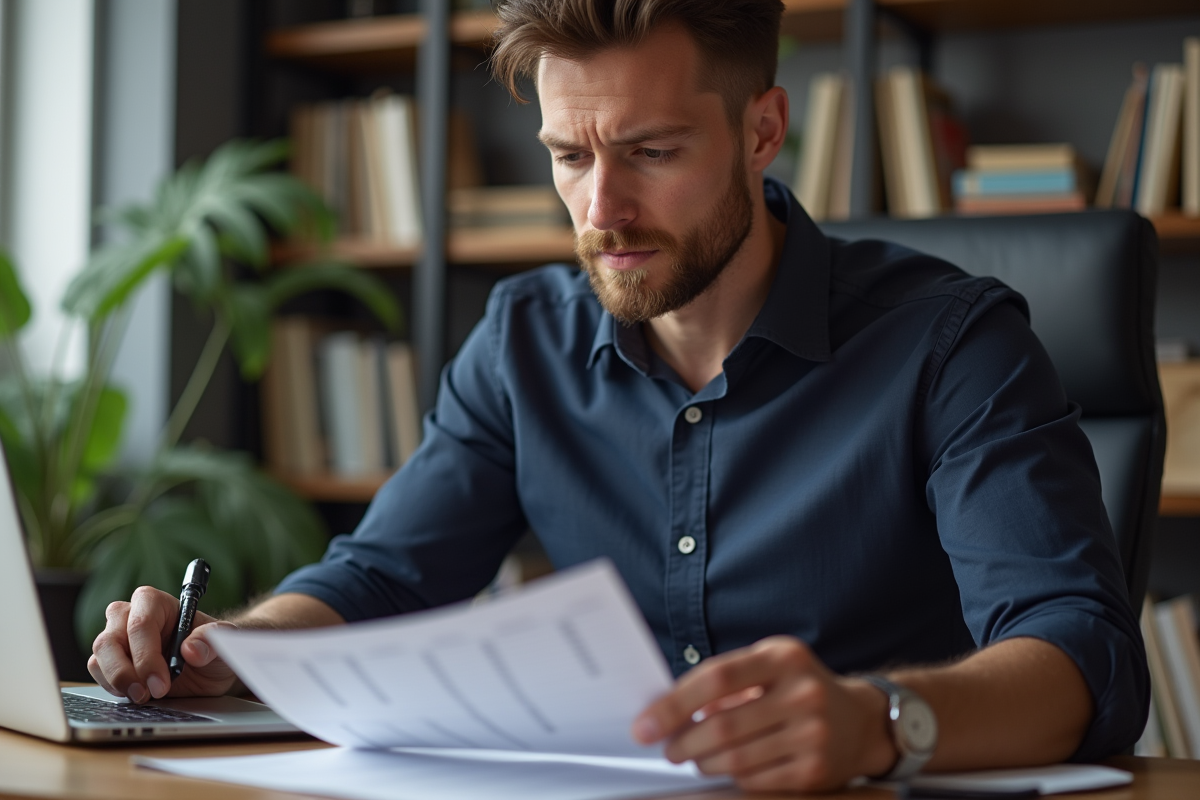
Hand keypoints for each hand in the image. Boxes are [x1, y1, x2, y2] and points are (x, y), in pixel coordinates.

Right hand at [88, 585, 241, 701]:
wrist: (207, 669)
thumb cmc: (212, 647)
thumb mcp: (222, 642)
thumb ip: (211, 641)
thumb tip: (191, 650)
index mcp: (156, 602)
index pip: (140, 624)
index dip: (147, 655)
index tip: (161, 682)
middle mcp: (130, 615)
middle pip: (110, 639)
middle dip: (126, 672)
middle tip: (148, 694)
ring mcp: (117, 636)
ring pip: (100, 655)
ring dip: (117, 680)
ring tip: (143, 696)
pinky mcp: (110, 659)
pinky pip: (97, 669)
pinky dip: (112, 686)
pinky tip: (134, 693)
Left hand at [631, 636, 895, 791]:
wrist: (860, 721)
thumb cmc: (798, 688)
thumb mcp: (768, 666)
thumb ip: (724, 681)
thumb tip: (667, 709)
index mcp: (783, 657)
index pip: (716, 679)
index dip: (674, 704)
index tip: (645, 724)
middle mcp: (802, 692)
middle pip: (722, 725)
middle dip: (683, 742)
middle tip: (668, 747)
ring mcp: (812, 733)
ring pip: (736, 759)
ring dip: (704, 762)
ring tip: (695, 757)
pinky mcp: (815, 769)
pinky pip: (755, 781)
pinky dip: (732, 777)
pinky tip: (727, 768)